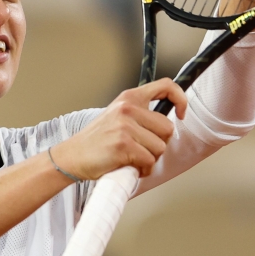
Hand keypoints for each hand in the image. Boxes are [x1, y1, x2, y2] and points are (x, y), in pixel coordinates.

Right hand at [50, 79, 186, 180]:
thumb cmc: (97, 140)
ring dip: (150, 159)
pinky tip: (130, 166)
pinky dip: (143, 169)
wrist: (73, 156)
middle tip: (142, 149)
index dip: (180, 98)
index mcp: (129, 98)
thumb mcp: (117, 116)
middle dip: (158, 144)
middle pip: (167, 128)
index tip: (181, 113)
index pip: (165, 86)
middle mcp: (128, 108)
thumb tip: (167, 122)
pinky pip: (149, 161)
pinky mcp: (123, 145)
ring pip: (160, 147)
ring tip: (133, 158)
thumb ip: (140, 114)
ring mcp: (125, 126)